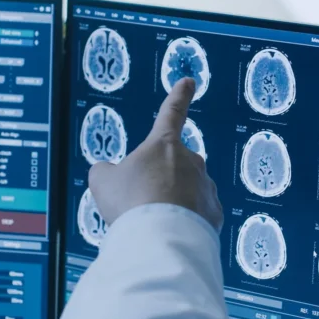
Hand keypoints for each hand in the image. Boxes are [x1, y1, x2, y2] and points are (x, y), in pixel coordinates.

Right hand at [89, 78, 223, 231]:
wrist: (159, 238)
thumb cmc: (130, 202)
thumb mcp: (103, 181)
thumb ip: (106, 172)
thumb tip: (109, 173)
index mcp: (164, 144)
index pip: (172, 113)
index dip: (179, 96)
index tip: (189, 81)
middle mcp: (191, 161)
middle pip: (175, 165)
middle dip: (161, 179)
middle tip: (142, 202)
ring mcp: (206, 187)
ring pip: (188, 191)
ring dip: (174, 202)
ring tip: (154, 222)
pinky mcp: (214, 213)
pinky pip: (198, 214)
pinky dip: (186, 222)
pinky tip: (170, 233)